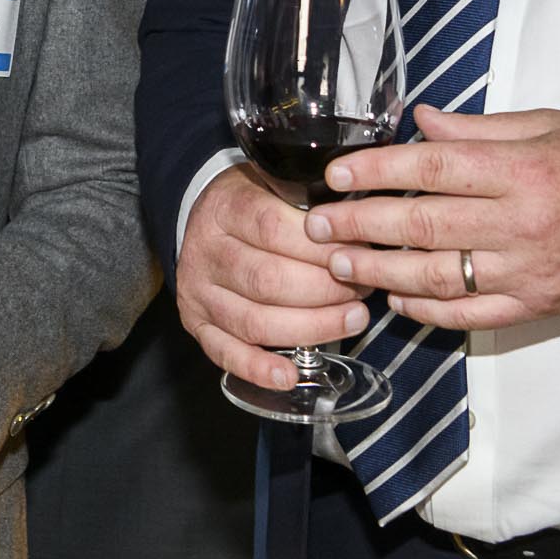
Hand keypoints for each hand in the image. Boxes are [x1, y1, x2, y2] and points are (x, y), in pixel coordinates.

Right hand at [174, 166, 371, 391]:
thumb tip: (362, 223)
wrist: (203, 216)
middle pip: (268, 279)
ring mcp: (197, 291)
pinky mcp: (195, 322)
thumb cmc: (254, 202)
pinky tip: (289, 375)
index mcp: (227, 208)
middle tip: (363, 289)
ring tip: (352, 320)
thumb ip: (311, 201)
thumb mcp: (276, 183)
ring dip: (310, 327)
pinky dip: (257, 368)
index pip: (274, 228)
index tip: (359, 252)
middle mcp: (207, 250)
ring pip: (253, 320)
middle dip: (326, 290)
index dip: (321, 247)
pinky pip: (224, 352)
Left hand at [306, 106, 559, 327]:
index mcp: (523, 170)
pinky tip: (395, 298)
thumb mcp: (551, 125)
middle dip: (360, 225)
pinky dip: (428, 310)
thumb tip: (421, 122)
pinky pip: (472, 315)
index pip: (432, 169)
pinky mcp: (538, 305)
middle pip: (423, 226)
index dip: (376, 172)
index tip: (337, 175)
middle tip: (316, 225)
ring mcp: (528, 270)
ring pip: (439, 277)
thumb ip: (480, 129)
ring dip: (381, 272)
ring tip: (339, 263)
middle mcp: (521, 223)